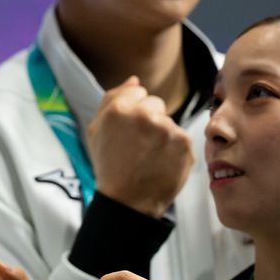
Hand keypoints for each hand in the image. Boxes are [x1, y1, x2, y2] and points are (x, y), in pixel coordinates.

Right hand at [85, 76, 192, 216]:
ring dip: (163, 135)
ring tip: (149, 157)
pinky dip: (175, 149)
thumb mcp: (96, 130)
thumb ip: (112, 99)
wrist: (128, 201)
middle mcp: (143, 114)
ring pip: (168, 122)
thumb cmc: (109, 165)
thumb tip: (134, 79)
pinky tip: (162, 162)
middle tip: (139, 146)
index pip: (138, 92)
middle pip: (156, 104)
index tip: (129, 132)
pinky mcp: (184, 142)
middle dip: (150, 120)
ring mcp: (166, 127)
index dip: (133, 112)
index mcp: (118, 109)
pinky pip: (181, 137)